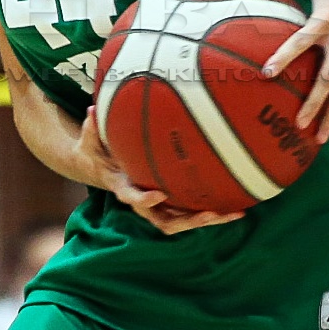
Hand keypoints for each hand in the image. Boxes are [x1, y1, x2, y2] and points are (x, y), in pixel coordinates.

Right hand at [73, 113, 242, 235]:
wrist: (101, 169)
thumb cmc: (97, 152)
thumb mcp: (90, 140)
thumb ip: (92, 128)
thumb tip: (92, 108)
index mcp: (123, 187)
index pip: (131, 198)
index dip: (144, 199)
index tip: (158, 194)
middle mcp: (143, 202)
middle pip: (166, 221)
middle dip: (190, 221)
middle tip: (210, 214)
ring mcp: (158, 206)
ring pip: (184, 221)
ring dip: (209, 219)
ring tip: (235, 213)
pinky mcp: (171, 203)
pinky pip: (191, 212)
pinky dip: (213, 212)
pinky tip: (238, 205)